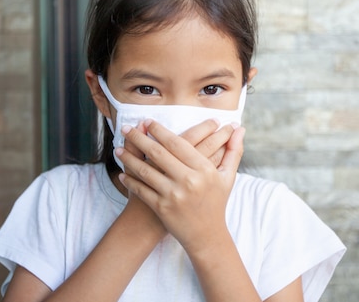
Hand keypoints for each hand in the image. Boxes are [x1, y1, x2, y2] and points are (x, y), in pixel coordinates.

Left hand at [116, 120, 245, 253]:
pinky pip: (142, 190)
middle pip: (158, 153)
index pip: (178, 143)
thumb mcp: (227, 177)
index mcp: (204, 170)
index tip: (147, 121)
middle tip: (126, 128)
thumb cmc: (216, 202)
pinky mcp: (162, 208)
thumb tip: (239, 128)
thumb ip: (233, 151)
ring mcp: (173, 195)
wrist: (206, 235)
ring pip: (146, 170)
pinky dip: (130, 181)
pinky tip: (122, 173)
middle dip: (139, 138)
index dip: (160, 131)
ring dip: (129, 158)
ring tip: (118, 148)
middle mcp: (188, 180)